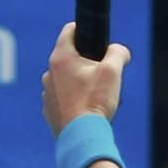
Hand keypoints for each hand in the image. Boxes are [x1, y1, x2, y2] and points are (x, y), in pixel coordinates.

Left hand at [41, 22, 130, 136]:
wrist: (82, 137)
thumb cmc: (95, 102)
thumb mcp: (113, 72)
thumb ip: (118, 53)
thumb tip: (120, 51)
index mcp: (61, 58)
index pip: (70, 30)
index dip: (85, 30)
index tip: (97, 39)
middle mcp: (49, 72)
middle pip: (70, 56)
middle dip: (87, 62)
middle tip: (103, 74)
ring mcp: (47, 92)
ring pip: (66, 78)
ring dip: (80, 82)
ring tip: (96, 96)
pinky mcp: (49, 110)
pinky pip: (62, 97)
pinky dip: (74, 99)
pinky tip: (87, 109)